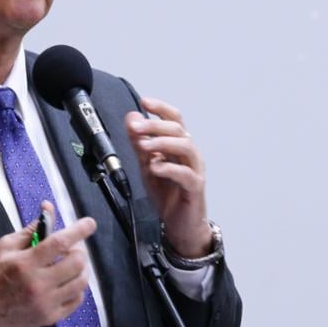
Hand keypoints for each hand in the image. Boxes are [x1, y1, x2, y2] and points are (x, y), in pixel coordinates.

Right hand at [0, 202, 96, 326]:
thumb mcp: (6, 246)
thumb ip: (31, 229)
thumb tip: (49, 208)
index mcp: (25, 263)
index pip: (59, 243)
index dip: (78, 231)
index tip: (89, 223)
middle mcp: (37, 284)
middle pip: (76, 263)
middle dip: (79, 250)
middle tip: (73, 246)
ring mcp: (46, 303)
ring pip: (80, 282)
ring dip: (81, 268)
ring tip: (72, 263)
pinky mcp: (50, 318)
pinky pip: (76, 300)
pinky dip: (77, 287)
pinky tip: (68, 280)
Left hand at [125, 97, 212, 257]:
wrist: (180, 224)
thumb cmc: (167, 194)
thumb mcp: (147, 165)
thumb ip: (139, 143)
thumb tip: (131, 117)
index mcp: (179, 146)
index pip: (174, 119)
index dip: (161, 109)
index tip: (144, 102)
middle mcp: (190, 154)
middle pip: (179, 129)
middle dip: (155, 125)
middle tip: (135, 127)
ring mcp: (195, 170)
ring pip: (186, 147)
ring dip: (163, 143)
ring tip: (144, 146)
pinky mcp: (196, 188)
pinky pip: (186, 174)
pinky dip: (170, 168)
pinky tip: (155, 168)